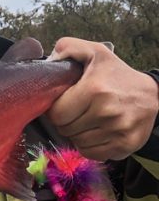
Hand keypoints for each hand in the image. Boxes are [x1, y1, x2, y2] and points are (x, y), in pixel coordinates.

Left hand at [46, 37, 158, 160]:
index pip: (57, 114)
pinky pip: (93, 153)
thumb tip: (51, 57)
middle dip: (66, 121)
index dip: (55, 110)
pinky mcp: (126, 145)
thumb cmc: (116, 74)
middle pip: (65, 130)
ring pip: (78, 143)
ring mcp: (118, 131)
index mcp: (95, 90)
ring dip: (78, 134)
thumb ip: (69, 47)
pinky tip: (97, 131)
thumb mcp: (95, 52)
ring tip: (88, 120)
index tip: (63, 103)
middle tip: (76, 111)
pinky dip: (90, 145)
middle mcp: (107, 112)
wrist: (153, 94)